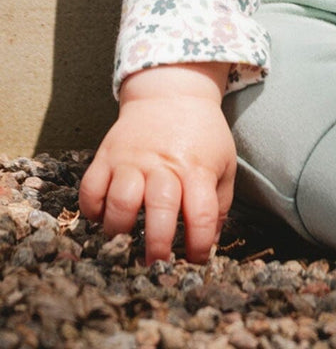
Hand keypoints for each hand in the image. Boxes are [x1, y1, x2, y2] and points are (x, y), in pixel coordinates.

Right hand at [79, 62, 235, 263]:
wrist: (173, 94)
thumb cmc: (201, 135)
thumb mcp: (223, 162)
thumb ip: (219, 203)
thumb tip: (210, 243)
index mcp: (197, 168)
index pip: (201, 214)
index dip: (198, 245)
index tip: (194, 261)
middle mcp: (163, 165)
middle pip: (159, 210)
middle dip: (158, 246)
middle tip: (156, 264)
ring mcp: (132, 160)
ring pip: (120, 201)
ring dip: (121, 230)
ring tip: (126, 241)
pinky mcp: (107, 156)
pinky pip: (90, 189)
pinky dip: (92, 209)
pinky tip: (102, 217)